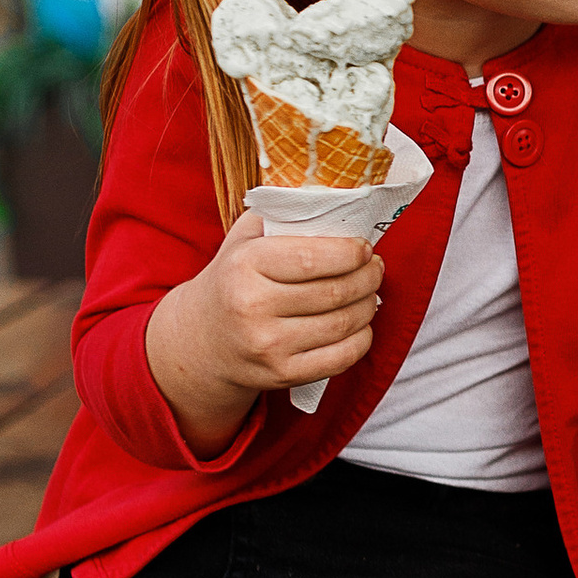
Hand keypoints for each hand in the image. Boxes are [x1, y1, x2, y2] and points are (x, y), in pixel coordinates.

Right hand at [148, 212, 384, 445]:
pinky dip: (362, 338)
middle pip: (335, 291)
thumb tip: (334, 202)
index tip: (364, 249)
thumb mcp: (243, 239)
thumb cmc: (234, 281)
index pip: (313, 257)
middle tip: (375, 268)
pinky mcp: (283, 375)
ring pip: (344, 323)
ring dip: (369, 305)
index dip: (350, 253)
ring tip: (371, 293)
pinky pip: (341, 357)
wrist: (203, 340)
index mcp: (244, 266)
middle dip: (368, 277)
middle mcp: (253, 307)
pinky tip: (360, 324)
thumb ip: (281, 216)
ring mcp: (268, 346)